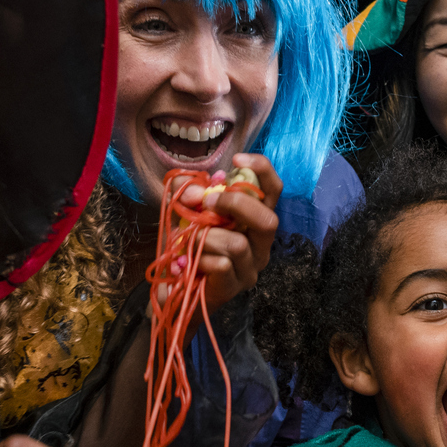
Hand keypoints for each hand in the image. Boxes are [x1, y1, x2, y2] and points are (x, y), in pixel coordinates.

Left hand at [176, 153, 281, 307]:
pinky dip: (200, 258)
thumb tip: (194, 187)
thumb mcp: (185, 212)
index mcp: (254, 221)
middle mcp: (260, 245)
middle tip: (207, 203)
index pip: (273, 191)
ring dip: (205, 236)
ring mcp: (250, 269)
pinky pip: (221, 265)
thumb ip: (189, 193)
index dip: (262, 169)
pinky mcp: (234, 287)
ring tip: (190, 240)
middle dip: (234, 205)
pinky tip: (191, 262)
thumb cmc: (187, 246)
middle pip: (267, 220)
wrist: (173, 288)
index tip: (237, 158)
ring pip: (237, 244)